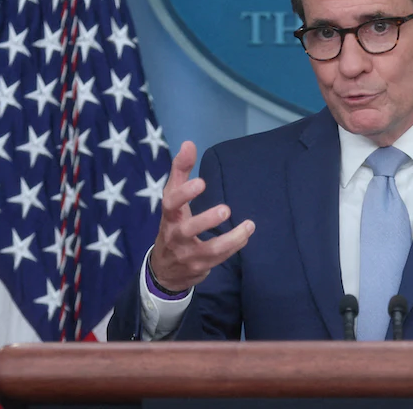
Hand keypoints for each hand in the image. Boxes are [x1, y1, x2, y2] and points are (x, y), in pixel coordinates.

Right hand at [149, 141, 254, 291]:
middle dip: (206, 220)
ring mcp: (187, 254)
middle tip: (226, 209)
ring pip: (208, 250)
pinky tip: (246, 235)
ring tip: (248, 226)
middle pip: (187, 229)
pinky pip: (218, 259)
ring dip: (230, 239)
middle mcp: (175, 236)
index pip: (171, 203)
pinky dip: (233, 247)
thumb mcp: (173, 198)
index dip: (184, 193)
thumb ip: (180, 171)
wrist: (163, 269)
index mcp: (169, 216)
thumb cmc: (173, 223)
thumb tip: (188, 143)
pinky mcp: (199, 267)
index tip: (201, 182)